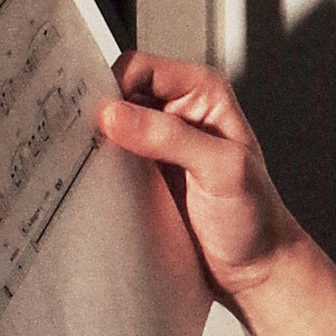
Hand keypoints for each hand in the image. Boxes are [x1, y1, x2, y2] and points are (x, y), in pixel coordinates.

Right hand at [97, 54, 335, 335]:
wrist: (255, 268)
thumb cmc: (254, 217)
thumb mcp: (221, 170)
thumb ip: (169, 137)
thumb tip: (114, 114)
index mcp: (202, 92)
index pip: (138, 67)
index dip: (112, 86)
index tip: (96, 119)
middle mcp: (177, 110)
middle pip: (117, 93)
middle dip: (97, 113)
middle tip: (80, 140)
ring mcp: (158, 142)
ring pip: (108, 126)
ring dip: (95, 143)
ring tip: (85, 164)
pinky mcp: (144, 173)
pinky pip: (108, 159)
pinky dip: (97, 167)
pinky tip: (94, 182)